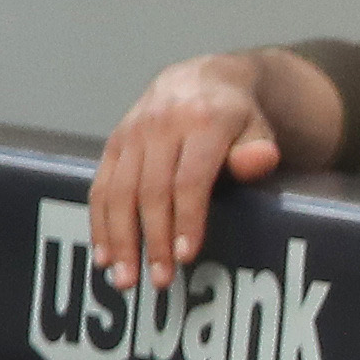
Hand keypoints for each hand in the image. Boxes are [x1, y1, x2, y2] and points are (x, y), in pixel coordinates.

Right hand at [89, 52, 295, 286]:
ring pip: (117, 192)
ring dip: (119, 239)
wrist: (202, 79)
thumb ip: (258, 150)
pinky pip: (100, 186)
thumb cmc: (238, 118)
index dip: (187, 220)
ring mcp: (132, 134)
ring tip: (125, 278)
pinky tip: (105, 254)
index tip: (187, 257)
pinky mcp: (113, 143)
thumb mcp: (259, 129)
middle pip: (150, 191)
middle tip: (159, 280)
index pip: (190, 179)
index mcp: (202, 122)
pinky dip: (100, 223)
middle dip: (151, 240)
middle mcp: (160, 125)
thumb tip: (260, 160)